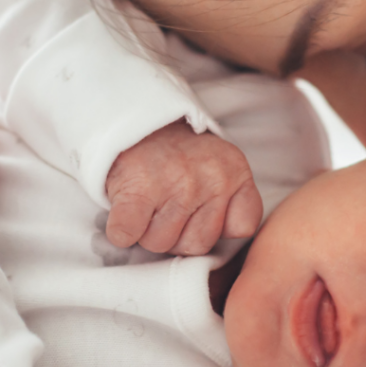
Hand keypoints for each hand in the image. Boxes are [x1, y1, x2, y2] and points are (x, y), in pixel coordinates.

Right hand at [105, 121, 262, 254]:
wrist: (137, 121)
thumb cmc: (178, 156)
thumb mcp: (220, 166)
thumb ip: (231, 202)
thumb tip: (222, 240)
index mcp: (236, 171)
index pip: (243, 227)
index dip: (219, 228)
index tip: (202, 212)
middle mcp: (212, 178)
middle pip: (197, 244)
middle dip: (178, 235)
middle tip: (166, 207)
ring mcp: (177, 184)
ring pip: (161, 244)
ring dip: (147, 232)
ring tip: (147, 203)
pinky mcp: (138, 192)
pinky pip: (129, 234)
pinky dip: (122, 231)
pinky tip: (126, 213)